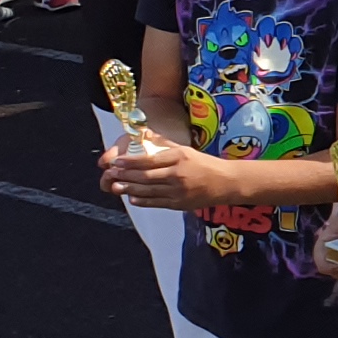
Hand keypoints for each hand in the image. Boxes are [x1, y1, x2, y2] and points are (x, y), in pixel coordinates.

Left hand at [99, 140, 236, 210]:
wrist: (226, 183)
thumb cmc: (205, 164)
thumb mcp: (186, 149)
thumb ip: (164, 143)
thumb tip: (145, 134)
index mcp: (179, 157)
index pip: (149, 160)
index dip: (131, 162)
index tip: (117, 162)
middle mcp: (178, 174)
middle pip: (146, 176)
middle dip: (126, 175)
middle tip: (111, 174)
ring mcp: (178, 190)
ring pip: (149, 190)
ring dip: (130, 188)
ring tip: (116, 186)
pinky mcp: (180, 204)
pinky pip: (157, 202)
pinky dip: (143, 200)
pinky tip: (133, 198)